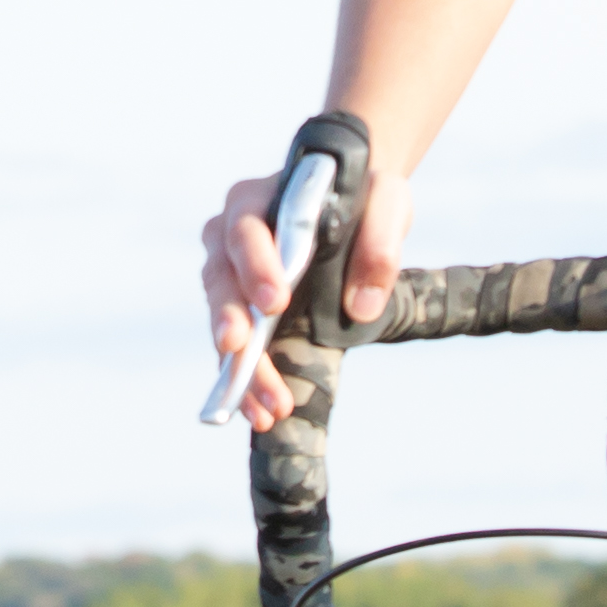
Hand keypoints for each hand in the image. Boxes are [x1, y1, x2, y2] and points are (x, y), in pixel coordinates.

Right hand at [201, 155, 408, 431]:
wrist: (351, 204)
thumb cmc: (363, 195)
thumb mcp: (386, 202)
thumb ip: (380, 242)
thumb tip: (363, 305)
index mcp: (257, 200)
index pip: (246, 230)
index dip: (256, 266)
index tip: (275, 301)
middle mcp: (230, 236)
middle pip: (220, 280)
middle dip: (230, 319)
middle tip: (239, 348)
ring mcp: (231, 276)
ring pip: (224, 322)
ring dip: (243, 366)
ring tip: (268, 405)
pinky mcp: (242, 311)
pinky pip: (236, 349)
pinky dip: (247, 381)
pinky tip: (262, 411)